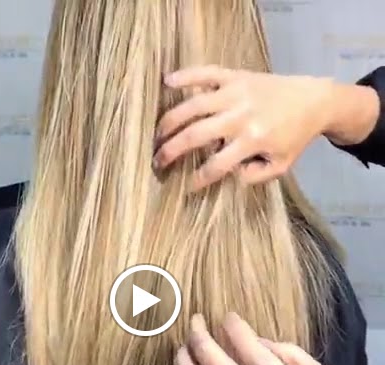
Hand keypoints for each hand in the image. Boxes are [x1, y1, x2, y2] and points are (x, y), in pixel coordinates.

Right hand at [154, 67, 336, 188]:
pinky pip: (206, 73)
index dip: (199, 179)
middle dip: (172, 151)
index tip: (188, 186)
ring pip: (193, 106)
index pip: (216, 165)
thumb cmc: (293, 137)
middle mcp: (240, 116)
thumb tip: (228, 175)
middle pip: (196, 135)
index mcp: (253, 140)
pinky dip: (185, 76)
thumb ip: (254, 176)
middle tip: (157, 162)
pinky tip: (166, 82)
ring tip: (156, 136)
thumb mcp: (279, 166)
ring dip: (169, 122)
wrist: (313, 100)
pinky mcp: (235, 75)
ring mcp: (235, 92)